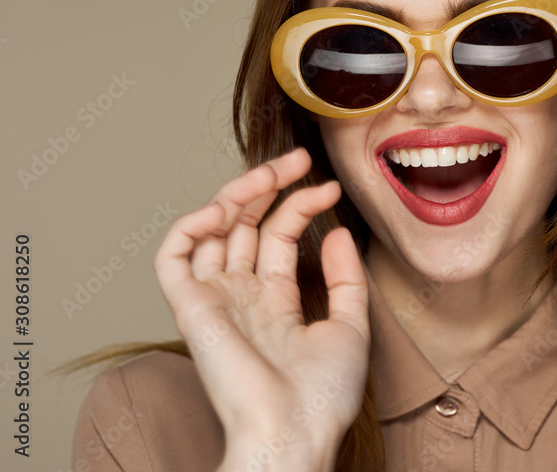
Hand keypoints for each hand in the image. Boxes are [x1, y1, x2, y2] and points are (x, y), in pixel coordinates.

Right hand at [154, 147, 368, 470]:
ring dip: (236, 194)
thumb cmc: (323, 395)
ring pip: (211, 231)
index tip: (331, 188)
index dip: (301, 205)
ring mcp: (215, 300)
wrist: (295, 431)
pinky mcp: (190, 308)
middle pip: (244, 224)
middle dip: (268, 186)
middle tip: (298, 159)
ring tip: (269, 174)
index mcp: (274, 302)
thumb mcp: (351, 326)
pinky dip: (192, 224)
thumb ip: (345, 278)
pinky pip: (172, 257)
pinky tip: (227, 207)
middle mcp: (241, 297)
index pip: (279, 235)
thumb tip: (338, 232)